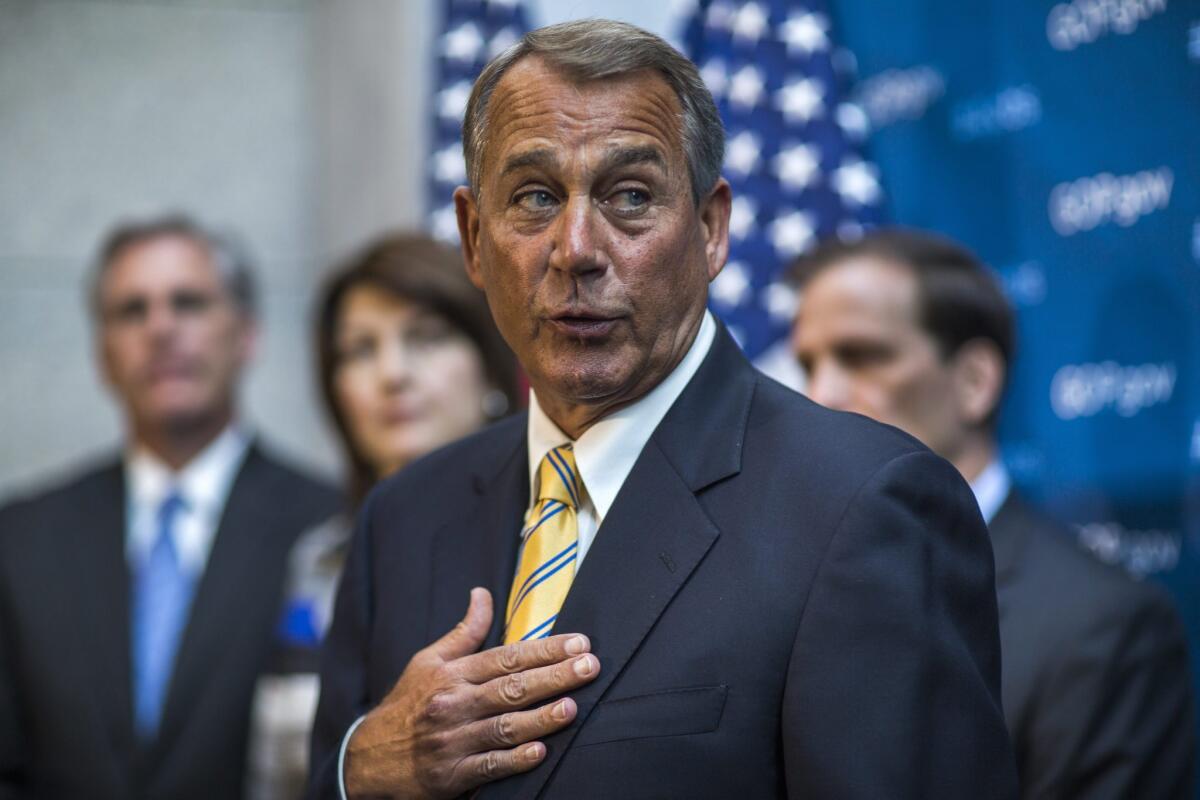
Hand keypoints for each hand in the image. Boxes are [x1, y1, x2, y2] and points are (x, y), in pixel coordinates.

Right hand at [343, 587, 599, 798]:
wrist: (368, 758)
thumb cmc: (407, 703)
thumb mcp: (428, 661)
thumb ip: (464, 632)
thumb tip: (483, 593)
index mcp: (452, 674)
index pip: (506, 657)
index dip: (544, 649)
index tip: (579, 642)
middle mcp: (453, 704)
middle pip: (511, 688)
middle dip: (554, 676)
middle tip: (590, 666)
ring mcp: (453, 741)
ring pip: (504, 726)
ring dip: (540, 718)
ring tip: (572, 707)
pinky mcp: (451, 775)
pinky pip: (488, 766)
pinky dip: (514, 760)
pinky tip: (541, 752)